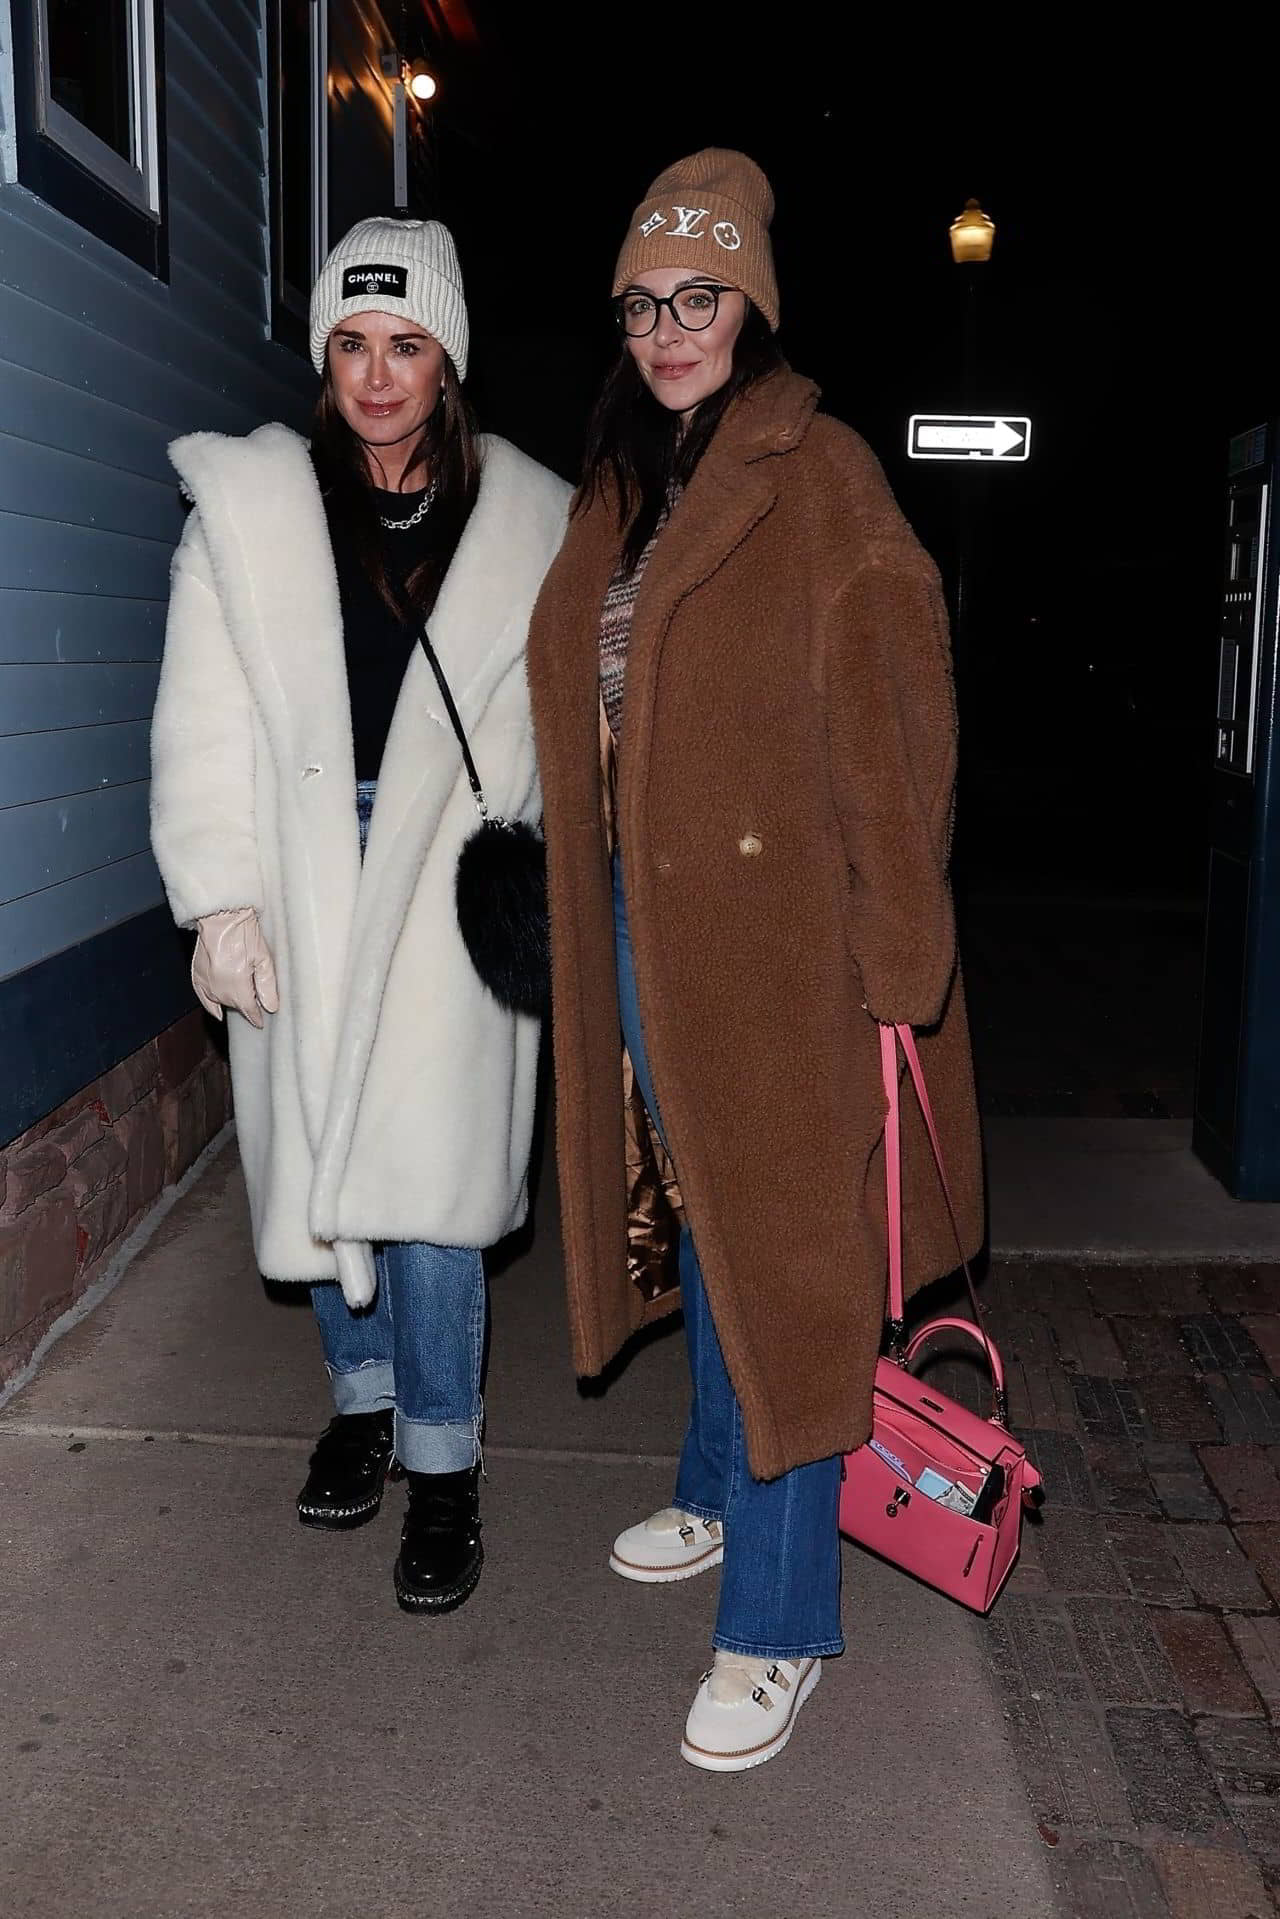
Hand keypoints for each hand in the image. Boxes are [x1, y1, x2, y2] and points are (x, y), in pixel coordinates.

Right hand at [192, 908, 279, 1027]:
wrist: (222, 918)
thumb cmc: (244, 933)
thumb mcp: (264, 959)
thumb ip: (267, 986)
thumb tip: (271, 1007)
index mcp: (238, 985)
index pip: (248, 1009)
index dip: (255, 1017)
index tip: (260, 1022)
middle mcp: (220, 988)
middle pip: (235, 1005)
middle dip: (245, 1004)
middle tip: (255, 999)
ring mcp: (206, 982)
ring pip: (221, 1001)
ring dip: (231, 1001)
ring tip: (240, 997)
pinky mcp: (196, 974)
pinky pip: (202, 997)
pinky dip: (210, 1005)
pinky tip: (217, 1012)